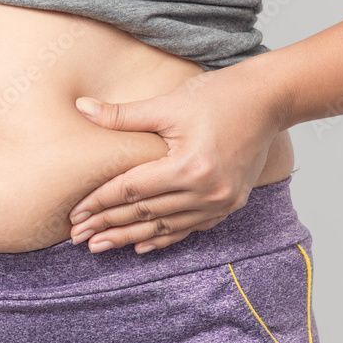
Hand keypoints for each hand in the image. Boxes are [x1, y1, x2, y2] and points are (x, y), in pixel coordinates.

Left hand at [67, 60, 284, 253]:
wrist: (268, 101)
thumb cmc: (218, 96)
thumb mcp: (167, 103)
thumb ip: (122, 115)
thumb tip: (81, 108)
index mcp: (188, 166)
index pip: (132, 190)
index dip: (99, 202)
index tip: (74, 215)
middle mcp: (206, 191)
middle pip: (146, 214)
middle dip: (108, 226)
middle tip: (77, 238)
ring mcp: (221, 202)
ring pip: (166, 227)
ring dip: (131, 237)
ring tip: (100, 246)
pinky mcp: (229, 204)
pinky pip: (190, 228)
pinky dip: (164, 237)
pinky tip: (142, 246)